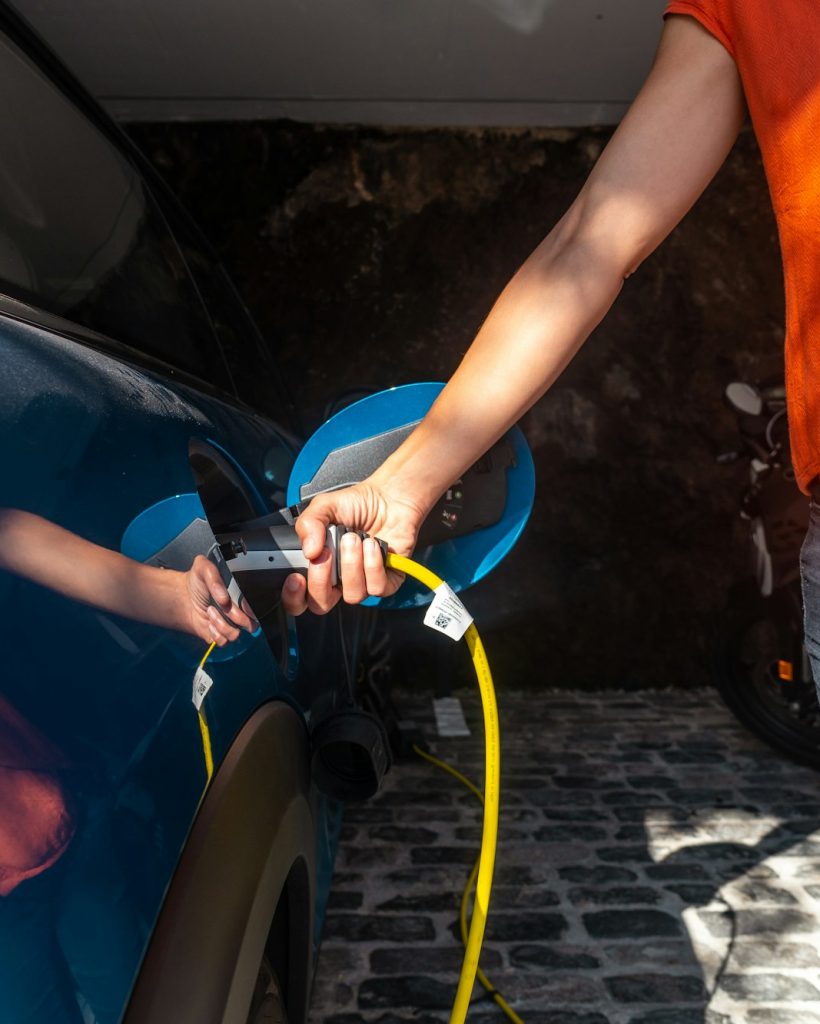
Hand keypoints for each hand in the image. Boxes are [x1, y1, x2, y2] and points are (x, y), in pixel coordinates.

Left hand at [184, 554, 256, 645]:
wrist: (183, 596)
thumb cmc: (197, 582)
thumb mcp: (202, 568)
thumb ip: (213, 575)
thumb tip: (224, 597)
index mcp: (242, 596)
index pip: (255, 607)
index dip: (248, 608)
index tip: (235, 603)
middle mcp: (240, 612)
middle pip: (250, 623)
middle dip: (234, 615)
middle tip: (220, 605)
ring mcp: (231, 625)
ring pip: (235, 634)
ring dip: (221, 624)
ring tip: (210, 611)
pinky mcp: (220, 636)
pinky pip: (223, 642)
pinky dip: (214, 634)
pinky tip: (208, 623)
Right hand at [282, 479, 427, 614]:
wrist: (388, 498)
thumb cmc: (355, 505)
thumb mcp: (323, 507)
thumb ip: (308, 524)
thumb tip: (309, 552)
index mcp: (319, 568)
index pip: (300, 598)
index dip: (294, 596)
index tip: (296, 578)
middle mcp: (338, 580)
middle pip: (322, 604)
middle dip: (321, 580)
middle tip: (326, 554)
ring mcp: (362, 583)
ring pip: (352, 595)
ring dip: (352, 565)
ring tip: (356, 539)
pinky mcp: (387, 582)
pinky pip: (376, 588)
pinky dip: (373, 564)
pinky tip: (373, 545)